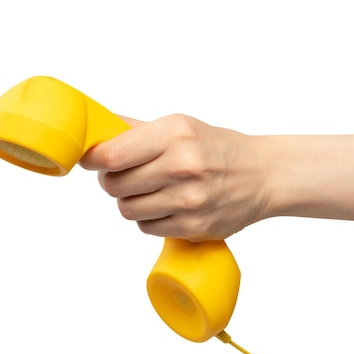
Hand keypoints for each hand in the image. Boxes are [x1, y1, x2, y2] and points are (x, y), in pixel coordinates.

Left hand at [79, 114, 268, 240]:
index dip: (93, 159)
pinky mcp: (194, 227)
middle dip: (111, 180)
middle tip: (123, 175)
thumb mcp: (180, 126)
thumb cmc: (216, 148)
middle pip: (115, 185)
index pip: (113, 155)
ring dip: (129, 201)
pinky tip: (164, 205)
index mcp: (176, 135)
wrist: (262, 175)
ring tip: (147, 190)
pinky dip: (148, 218)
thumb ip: (136, 128)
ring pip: (127, 210)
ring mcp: (189, 201)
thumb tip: (96, 127)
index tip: (91, 159)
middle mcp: (183, 167)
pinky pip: (146, 227)